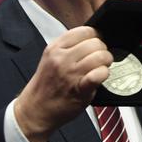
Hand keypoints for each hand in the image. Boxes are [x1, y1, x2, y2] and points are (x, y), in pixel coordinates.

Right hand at [14, 26, 112, 141]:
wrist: (35, 110)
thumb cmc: (45, 86)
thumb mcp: (51, 59)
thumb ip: (68, 48)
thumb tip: (90, 39)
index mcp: (55, 48)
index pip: (85, 31)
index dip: (95, 36)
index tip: (96, 44)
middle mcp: (62, 58)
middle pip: (95, 43)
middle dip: (102, 50)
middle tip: (100, 58)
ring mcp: (71, 73)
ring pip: (100, 56)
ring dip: (106, 62)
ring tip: (102, 67)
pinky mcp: (80, 88)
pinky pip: (99, 74)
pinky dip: (104, 74)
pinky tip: (100, 77)